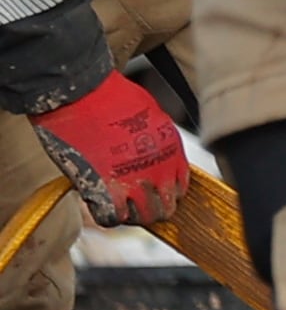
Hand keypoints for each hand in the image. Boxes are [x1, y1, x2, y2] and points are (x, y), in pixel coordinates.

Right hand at [32, 70, 188, 229]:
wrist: (82, 92)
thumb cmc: (112, 96)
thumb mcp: (151, 117)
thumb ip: (156, 141)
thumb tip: (153, 156)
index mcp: (172, 151)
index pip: (179, 188)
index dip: (164, 193)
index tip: (150, 190)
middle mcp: (159, 169)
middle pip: (165, 208)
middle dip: (150, 208)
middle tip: (132, 202)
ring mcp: (134, 181)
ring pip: (142, 218)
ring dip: (131, 214)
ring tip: (116, 202)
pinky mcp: (104, 187)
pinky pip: (112, 218)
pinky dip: (107, 215)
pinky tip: (101, 203)